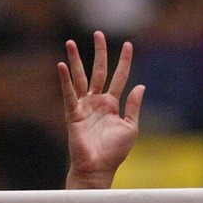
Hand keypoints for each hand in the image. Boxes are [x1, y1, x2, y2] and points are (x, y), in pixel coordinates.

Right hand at [58, 31, 144, 188]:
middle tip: (99, 33)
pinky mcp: (73, 114)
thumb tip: (141, 86)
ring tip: (71, 42)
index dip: (124, 62)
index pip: (119, 78)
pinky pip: (69, 94)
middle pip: (98, 72)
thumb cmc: (115, 151)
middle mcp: (97, 102)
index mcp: (112, 105)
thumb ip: (134, 106)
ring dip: (75, 60)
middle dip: (99, 53)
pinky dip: (65, 80)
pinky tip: (62, 65)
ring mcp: (84, 106)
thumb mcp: (130, 127)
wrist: (99, 168)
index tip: (129, 45)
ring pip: (80, 78)